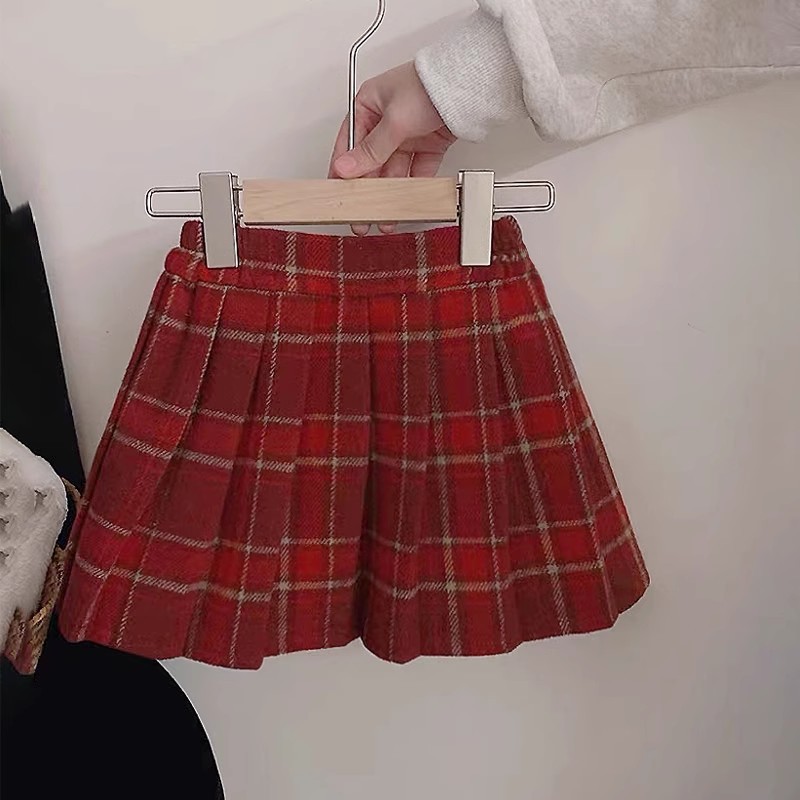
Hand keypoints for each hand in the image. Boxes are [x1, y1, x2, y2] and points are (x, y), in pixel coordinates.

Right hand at [328, 61, 456, 234]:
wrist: (468, 85)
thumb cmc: (428, 84)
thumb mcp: (394, 120)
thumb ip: (371, 149)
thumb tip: (345, 166)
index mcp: (368, 105)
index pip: (349, 144)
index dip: (343, 170)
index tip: (339, 192)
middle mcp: (386, 121)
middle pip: (371, 162)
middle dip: (367, 189)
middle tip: (362, 213)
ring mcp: (407, 134)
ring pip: (393, 170)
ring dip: (389, 192)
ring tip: (386, 214)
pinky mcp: (427, 145)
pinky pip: (417, 170)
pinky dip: (413, 186)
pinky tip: (407, 201)